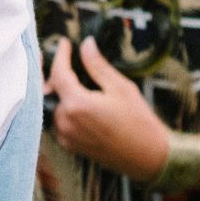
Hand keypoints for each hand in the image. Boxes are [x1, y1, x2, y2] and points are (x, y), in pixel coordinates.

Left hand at [47, 37, 170, 180]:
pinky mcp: (69, 145)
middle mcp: (66, 121)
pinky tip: (77, 102)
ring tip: (72, 80)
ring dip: (60, 93)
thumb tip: (86, 44)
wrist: (147, 157)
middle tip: (63, 59)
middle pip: (51, 90)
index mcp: (77, 104)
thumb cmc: (138, 122)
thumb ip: (97, 65)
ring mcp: (66, 135)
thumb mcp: (121, 87)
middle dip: (55, 74)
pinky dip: (64, 109)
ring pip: (54, 106)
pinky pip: (59, 121)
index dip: (60, 56)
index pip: (58, 73)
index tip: (65, 43)